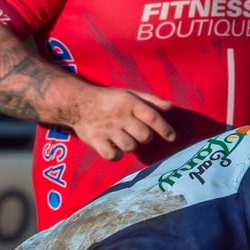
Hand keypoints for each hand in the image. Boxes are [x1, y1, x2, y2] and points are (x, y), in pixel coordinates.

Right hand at [60, 85, 175, 159]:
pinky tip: (116, 149)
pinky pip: (112, 156)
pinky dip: (117, 156)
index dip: (164, 129)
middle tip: (139, 134)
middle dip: (146, 138)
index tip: (172, 137)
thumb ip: (150, 100)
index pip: (152, 116)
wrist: (77, 102)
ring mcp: (107, 129)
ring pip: (130, 147)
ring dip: (131, 146)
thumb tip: (170, 106)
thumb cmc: (108, 99)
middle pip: (144, 136)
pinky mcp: (95, 140)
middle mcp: (119, 115)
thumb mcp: (128, 93)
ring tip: (125, 140)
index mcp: (129, 102)